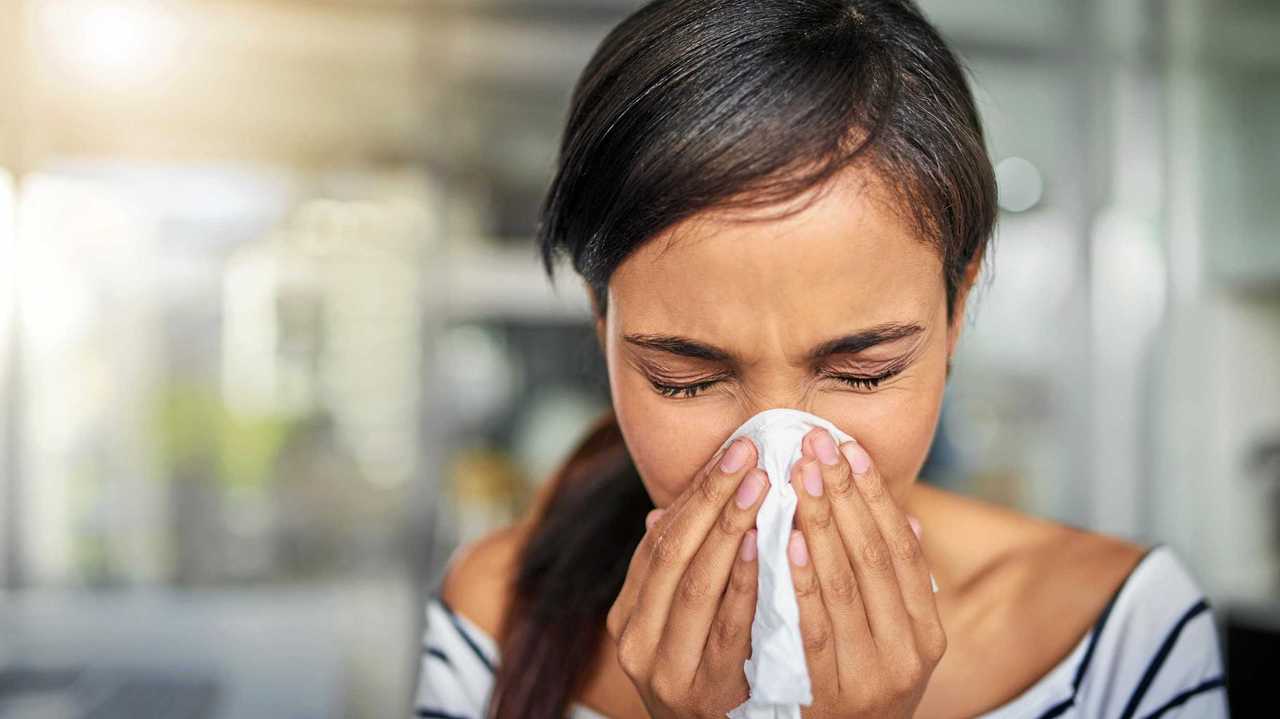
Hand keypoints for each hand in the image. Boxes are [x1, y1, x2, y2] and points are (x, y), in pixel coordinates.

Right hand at [606, 435, 768, 717]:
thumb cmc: (709, 685)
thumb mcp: (679, 632)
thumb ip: (676, 576)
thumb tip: (660, 515)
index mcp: (630, 618)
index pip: (660, 541)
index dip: (696, 493)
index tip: (735, 451)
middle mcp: (637, 643)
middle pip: (673, 553)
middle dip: (713, 499)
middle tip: (750, 454)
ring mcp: (666, 672)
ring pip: (696, 585)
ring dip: (729, 529)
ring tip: (761, 484)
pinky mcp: (704, 695)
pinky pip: (727, 629)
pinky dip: (745, 583)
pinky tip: (766, 545)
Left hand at [786, 427, 945, 718]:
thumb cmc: (860, 689)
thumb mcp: (893, 642)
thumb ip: (896, 585)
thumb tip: (908, 517)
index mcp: (926, 632)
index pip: (902, 547)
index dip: (874, 494)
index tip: (847, 448)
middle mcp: (909, 653)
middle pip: (875, 556)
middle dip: (843, 494)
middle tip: (814, 444)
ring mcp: (872, 676)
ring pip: (846, 584)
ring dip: (820, 524)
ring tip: (799, 476)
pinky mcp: (830, 696)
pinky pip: (814, 627)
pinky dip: (802, 581)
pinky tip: (786, 540)